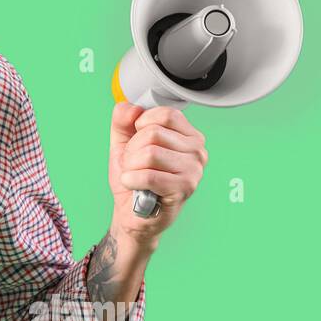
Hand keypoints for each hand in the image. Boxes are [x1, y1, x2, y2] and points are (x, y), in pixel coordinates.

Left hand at [107, 102, 207, 242]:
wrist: (131, 212)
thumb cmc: (134, 177)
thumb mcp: (123, 142)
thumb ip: (123, 119)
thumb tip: (132, 108)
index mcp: (188, 135)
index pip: (165, 114)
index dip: (141, 125)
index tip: (138, 141)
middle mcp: (197, 151)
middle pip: (153, 133)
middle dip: (133, 149)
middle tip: (135, 164)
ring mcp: (193, 170)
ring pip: (149, 153)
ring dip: (131, 166)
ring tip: (136, 175)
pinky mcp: (184, 189)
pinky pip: (148, 175)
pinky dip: (131, 180)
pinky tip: (134, 185)